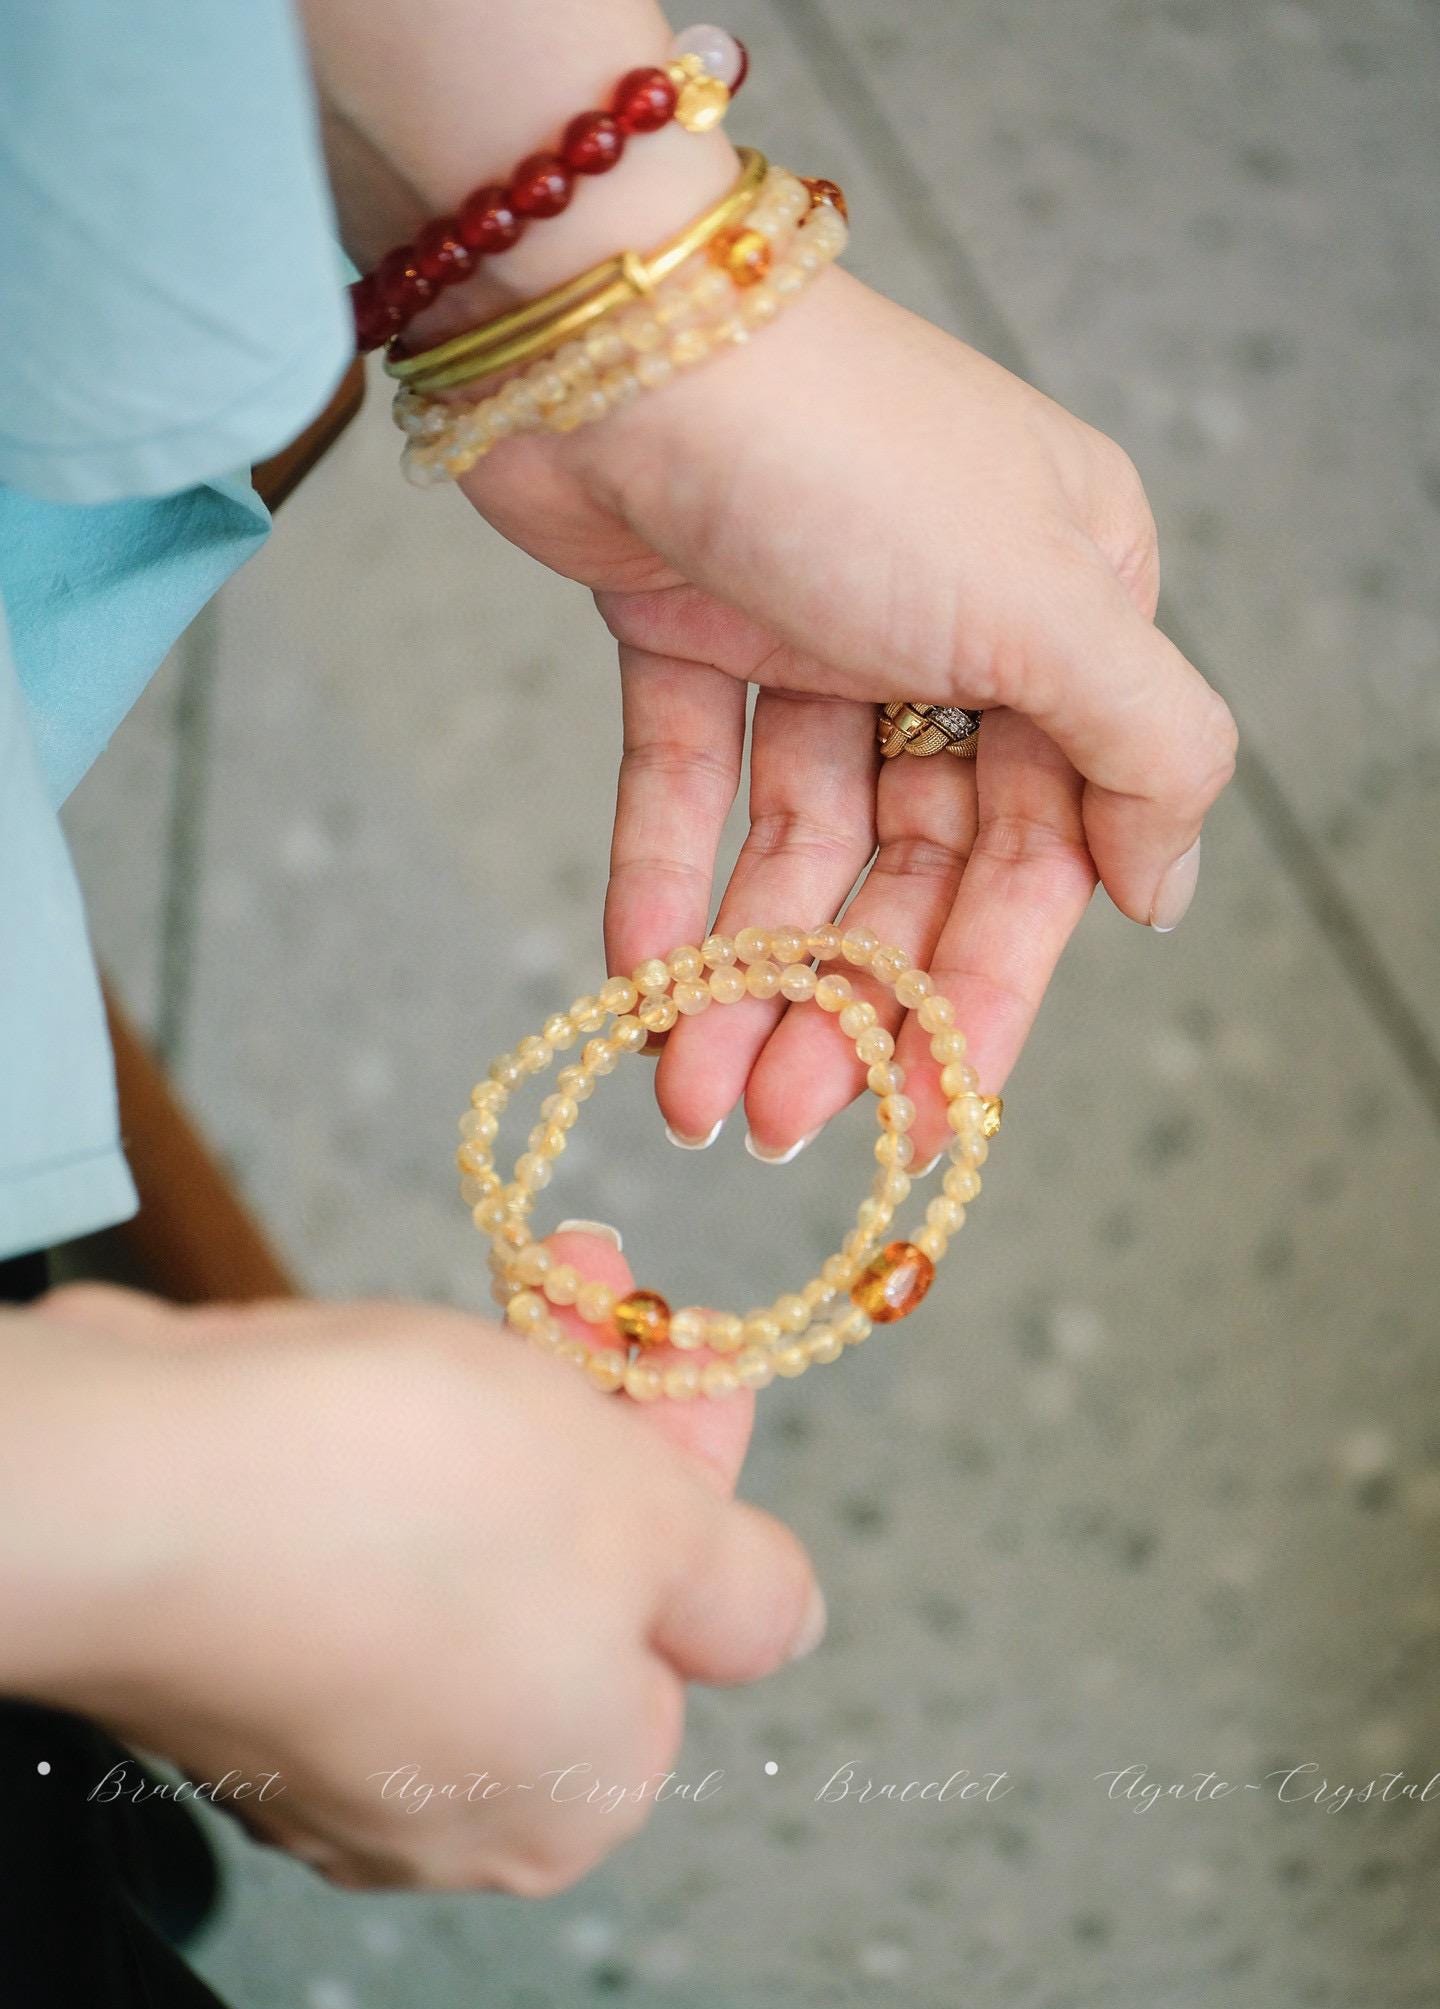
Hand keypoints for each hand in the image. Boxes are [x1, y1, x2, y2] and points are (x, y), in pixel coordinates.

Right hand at [2, 1243, 821, 1894]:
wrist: (136, 1488)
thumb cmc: (415, 1506)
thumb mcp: (646, 1521)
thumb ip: (741, 1586)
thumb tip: (789, 1624)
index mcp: (572, 1796)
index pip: (687, 1628)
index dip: (699, 1466)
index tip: (693, 1344)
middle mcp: (445, 1801)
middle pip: (577, 1581)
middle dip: (604, 1413)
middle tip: (605, 1283)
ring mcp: (323, 1735)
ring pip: (469, 1547)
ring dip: (511, 1407)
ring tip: (528, 1282)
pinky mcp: (234, 1654)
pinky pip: (357, 1545)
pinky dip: (398, 1447)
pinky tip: (400, 1358)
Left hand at [461, 268, 1236, 1164]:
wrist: (609, 325)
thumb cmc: (851, 456)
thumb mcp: (1047, 605)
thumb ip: (1142, 755)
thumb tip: (1167, 895)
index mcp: (1065, 614)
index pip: (1044, 844)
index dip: (984, 988)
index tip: (930, 1113)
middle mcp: (948, 625)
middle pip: (912, 863)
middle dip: (847, 997)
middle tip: (782, 1119)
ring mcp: (815, 625)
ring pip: (795, 842)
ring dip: (748, 970)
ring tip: (693, 1088)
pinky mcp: (687, 622)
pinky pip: (689, 782)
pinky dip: (664, 878)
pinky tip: (636, 981)